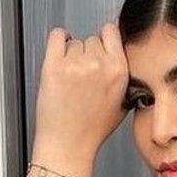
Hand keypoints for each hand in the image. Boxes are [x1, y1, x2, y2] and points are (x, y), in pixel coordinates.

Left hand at [33, 23, 128, 160]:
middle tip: (84, 75)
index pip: (112, 32)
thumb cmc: (92, 129)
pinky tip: (59, 54)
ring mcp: (75, 64)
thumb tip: (118, 51)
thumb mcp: (122, 102)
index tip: (102, 45)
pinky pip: (56, 36)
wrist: (68, 144)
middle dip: (88, 54)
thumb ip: (122, 74)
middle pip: (92, 39)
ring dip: (72, 55)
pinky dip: (57, 41)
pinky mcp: (53, 66)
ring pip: (74, 42)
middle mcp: (98, 64)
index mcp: (118, 71)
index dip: (106, 39)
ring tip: (71, 78)